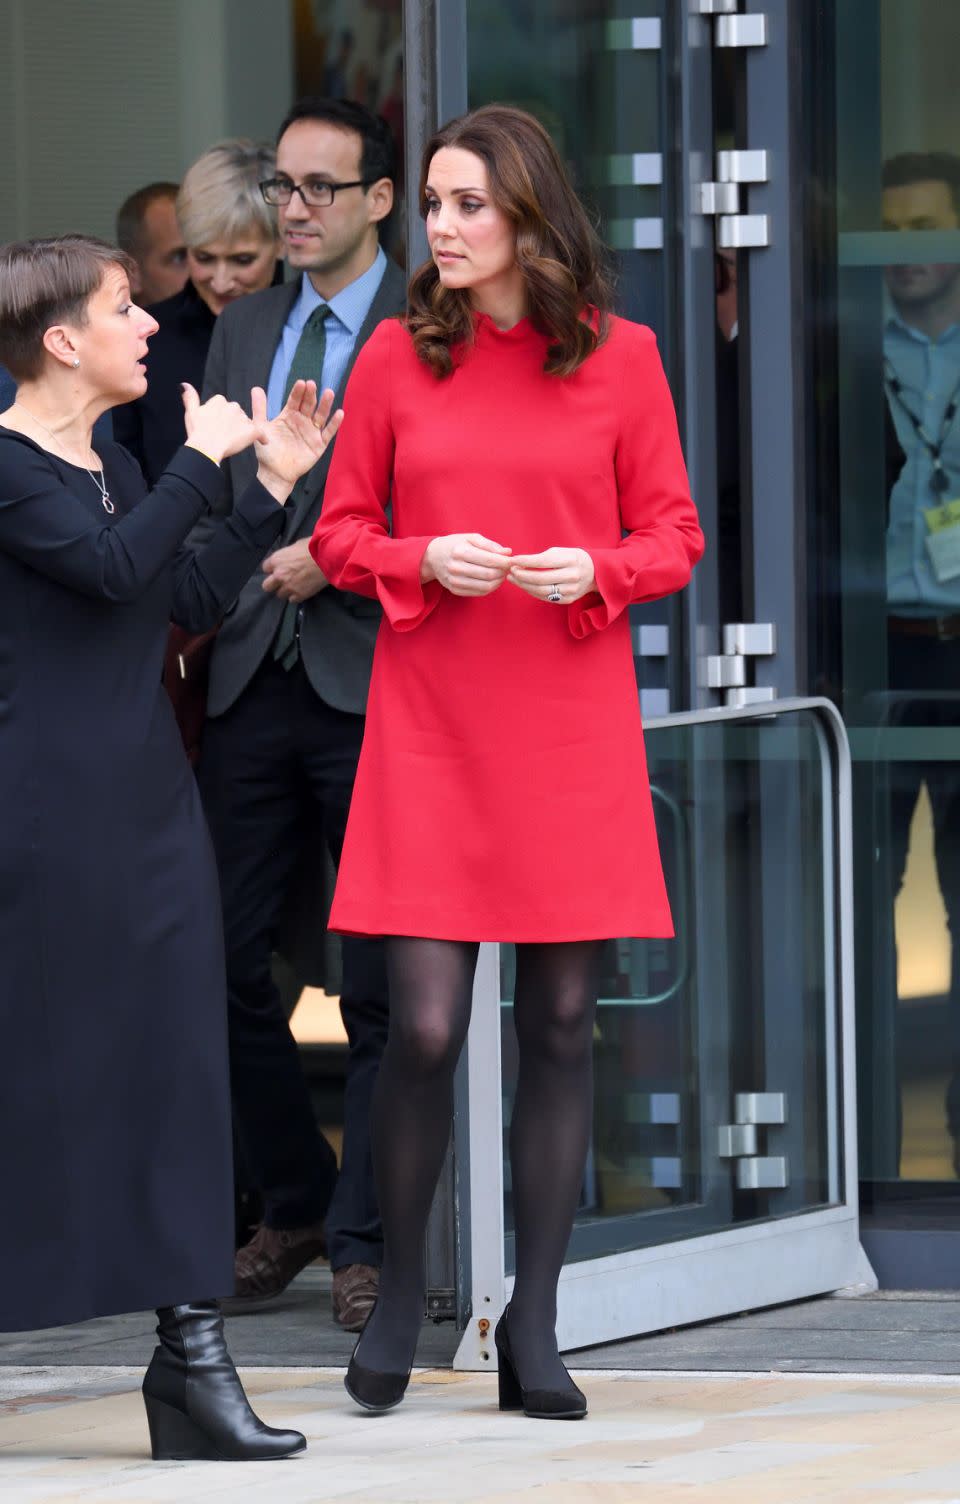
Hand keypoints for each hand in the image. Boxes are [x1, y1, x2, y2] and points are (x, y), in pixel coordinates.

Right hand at [181, 383, 266, 463]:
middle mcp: (233, 406)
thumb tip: (185, 385)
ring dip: (243, 431)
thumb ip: (190, 398)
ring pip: (246, 423)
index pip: (224, 406)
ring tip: (233, 441)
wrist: (206, 448)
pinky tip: (262, 442)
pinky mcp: (252, 430)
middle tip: (224, 435)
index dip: (220, 418)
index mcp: (219, 400)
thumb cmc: (197, 432)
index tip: (215, 426)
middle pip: (236, 414)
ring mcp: (243, 418)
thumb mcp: (191, 413)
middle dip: (232, 423)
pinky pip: (260, 433)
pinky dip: (262, 437)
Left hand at [253, 380, 343, 501]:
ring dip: (325, 404)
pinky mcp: (319, 444)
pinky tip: (339, 413)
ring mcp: (311, 432)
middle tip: (312, 385)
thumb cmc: (267, 451)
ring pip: (320, 416)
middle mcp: (302, 421)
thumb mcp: (261, 427)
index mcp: (289, 415)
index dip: (298, 392)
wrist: (274, 472)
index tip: (301, 383)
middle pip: (309, 405)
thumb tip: (256, 388)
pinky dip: (334, 424)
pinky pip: (328, 433)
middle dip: (311, 395)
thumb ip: (260, 409)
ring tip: (329, 393)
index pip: (295, 400)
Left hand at [262, 538, 328, 601]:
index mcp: (277, 559)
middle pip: (267, 586)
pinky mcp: (299, 595)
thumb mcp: (296, 545)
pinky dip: (296, 596)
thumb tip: (290, 558)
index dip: (272, 569)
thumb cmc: (314, 547)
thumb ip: (288, 554)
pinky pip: (292, 600)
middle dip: (273, 584)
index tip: (279, 569)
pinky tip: (302, 590)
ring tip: (295, 586)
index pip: (265, 568)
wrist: (328, 558)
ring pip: (279, 594)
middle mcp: (279, 574)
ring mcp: (289, 586)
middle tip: (282, 581)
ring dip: (285, 591)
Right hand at [421, 533, 512, 595]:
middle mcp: (456, 567)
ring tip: (501, 574)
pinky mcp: (454, 590)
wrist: (433, 556)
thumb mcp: (471, 538)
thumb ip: (490, 545)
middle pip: (489, 575)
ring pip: (486, 586)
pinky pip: (479, 593)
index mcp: (460, 551)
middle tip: (508, 568)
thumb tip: (508, 553)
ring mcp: (454, 581)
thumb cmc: (455, 544)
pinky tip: (492, 580)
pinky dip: (490, 588)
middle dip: (503, 572)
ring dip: (498, 581)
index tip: (512, 561)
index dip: (505, 562)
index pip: (490, 560)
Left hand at [508, 547, 596, 604]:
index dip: (526, 561)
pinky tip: (524, 585)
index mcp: (571, 560)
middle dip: (522, 575)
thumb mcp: (561, 552)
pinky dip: (532, 591)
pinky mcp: (568, 599)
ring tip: (513, 578)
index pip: (543, 561)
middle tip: (511, 570)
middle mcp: (573, 576)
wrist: (593, 572)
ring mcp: (571, 590)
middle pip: (541, 578)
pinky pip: (545, 597)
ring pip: (541, 590)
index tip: (513, 560)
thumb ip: (542, 557)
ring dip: (523, 585)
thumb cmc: (571, 559)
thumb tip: (519, 562)